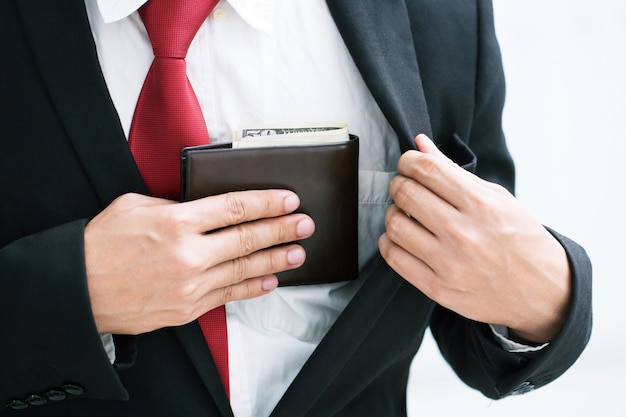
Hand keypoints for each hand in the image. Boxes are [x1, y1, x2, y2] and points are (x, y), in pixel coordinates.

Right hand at [84, 190, 313, 334]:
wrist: (78, 289)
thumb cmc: (102, 244)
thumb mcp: (136, 205)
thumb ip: (176, 205)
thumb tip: (205, 212)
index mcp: (176, 221)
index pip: (235, 207)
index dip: (267, 202)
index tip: (288, 199)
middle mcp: (189, 254)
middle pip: (248, 238)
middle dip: (282, 229)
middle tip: (304, 224)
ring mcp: (190, 284)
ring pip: (244, 269)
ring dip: (276, 260)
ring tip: (298, 252)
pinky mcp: (187, 308)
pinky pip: (228, 295)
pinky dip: (252, 287)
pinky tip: (270, 280)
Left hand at [378, 134, 570, 343]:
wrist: (544, 291)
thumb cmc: (521, 239)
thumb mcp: (498, 198)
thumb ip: (455, 171)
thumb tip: (420, 145)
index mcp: (481, 204)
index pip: (427, 169)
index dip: (408, 161)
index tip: (408, 164)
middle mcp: (464, 233)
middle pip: (406, 194)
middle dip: (398, 184)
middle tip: (404, 186)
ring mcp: (449, 263)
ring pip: (395, 225)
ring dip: (393, 213)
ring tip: (404, 213)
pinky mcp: (438, 288)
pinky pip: (394, 258)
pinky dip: (389, 242)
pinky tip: (401, 238)